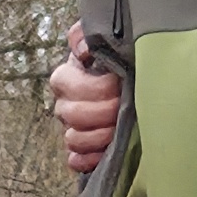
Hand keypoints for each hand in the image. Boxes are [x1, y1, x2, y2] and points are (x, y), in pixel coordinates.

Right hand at [46, 42, 121, 179]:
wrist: (132, 82)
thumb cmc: (118, 59)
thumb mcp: (105, 38)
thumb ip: (86, 35)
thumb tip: (82, 49)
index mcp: (65, 77)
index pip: (70, 86)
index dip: (98, 88)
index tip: (119, 83)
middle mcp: (64, 105)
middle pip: (73, 115)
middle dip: (104, 112)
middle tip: (125, 106)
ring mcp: (70, 129)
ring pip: (73, 140)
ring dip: (99, 137)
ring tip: (120, 128)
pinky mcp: (79, 151)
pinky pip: (74, 161)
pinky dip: (89, 160)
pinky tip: (106, 152)